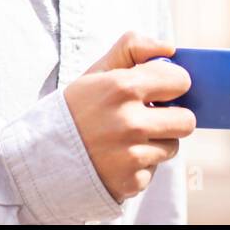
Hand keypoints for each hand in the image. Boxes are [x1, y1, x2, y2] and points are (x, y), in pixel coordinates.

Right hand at [63, 31, 194, 202]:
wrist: (42, 156)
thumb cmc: (76, 108)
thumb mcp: (97, 71)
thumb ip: (132, 48)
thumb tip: (170, 48)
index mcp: (122, 87)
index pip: (180, 81)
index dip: (171, 84)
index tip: (160, 89)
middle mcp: (130, 123)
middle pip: (186, 120)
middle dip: (172, 117)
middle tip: (150, 116)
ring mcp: (131, 155)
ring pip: (172, 146)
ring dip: (156, 142)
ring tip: (126, 138)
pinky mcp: (131, 182)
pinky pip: (154, 169)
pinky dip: (140, 165)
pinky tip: (116, 158)